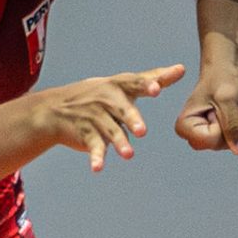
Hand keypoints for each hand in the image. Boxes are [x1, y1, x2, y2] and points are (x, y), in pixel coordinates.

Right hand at [34, 65, 184, 172]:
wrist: (55, 109)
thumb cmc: (100, 94)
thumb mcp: (122, 84)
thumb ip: (152, 78)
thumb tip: (181, 69)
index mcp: (118, 86)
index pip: (134, 83)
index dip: (146, 85)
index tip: (157, 88)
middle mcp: (106, 100)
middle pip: (122, 109)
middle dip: (132, 118)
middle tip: (142, 131)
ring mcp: (95, 117)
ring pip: (110, 130)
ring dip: (119, 143)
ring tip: (129, 154)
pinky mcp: (86, 134)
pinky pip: (93, 146)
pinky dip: (95, 158)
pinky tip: (98, 168)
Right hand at [175, 59, 237, 155]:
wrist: (231, 65)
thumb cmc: (221, 77)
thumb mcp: (227, 100)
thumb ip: (233, 126)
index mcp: (186, 128)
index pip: (210, 140)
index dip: (222, 123)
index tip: (216, 105)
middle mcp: (199, 136)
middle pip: (227, 144)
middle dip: (237, 121)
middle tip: (229, 102)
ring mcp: (216, 136)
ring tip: (237, 102)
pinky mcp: (232, 133)